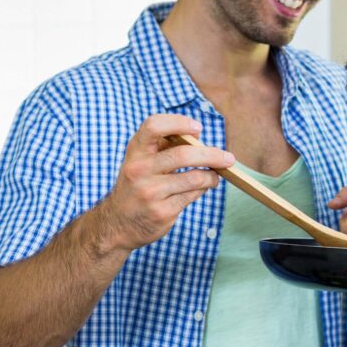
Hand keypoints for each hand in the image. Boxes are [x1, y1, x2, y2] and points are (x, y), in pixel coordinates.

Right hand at [97, 114, 233, 251]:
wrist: (117, 224)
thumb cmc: (137, 186)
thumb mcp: (141, 162)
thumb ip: (164, 148)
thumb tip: (198, 137)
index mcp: (135, 152)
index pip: (153, 126)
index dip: (178, 122)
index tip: (198, 128)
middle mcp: (139, 170)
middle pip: (183, 154)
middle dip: (211, 155)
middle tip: (228, 158)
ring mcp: (150, 192)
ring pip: (194, 177)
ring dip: (212, 176)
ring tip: (215, 175)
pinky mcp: (161, 212)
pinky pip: (192, 195)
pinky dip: (203, 189)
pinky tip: (204, 187)